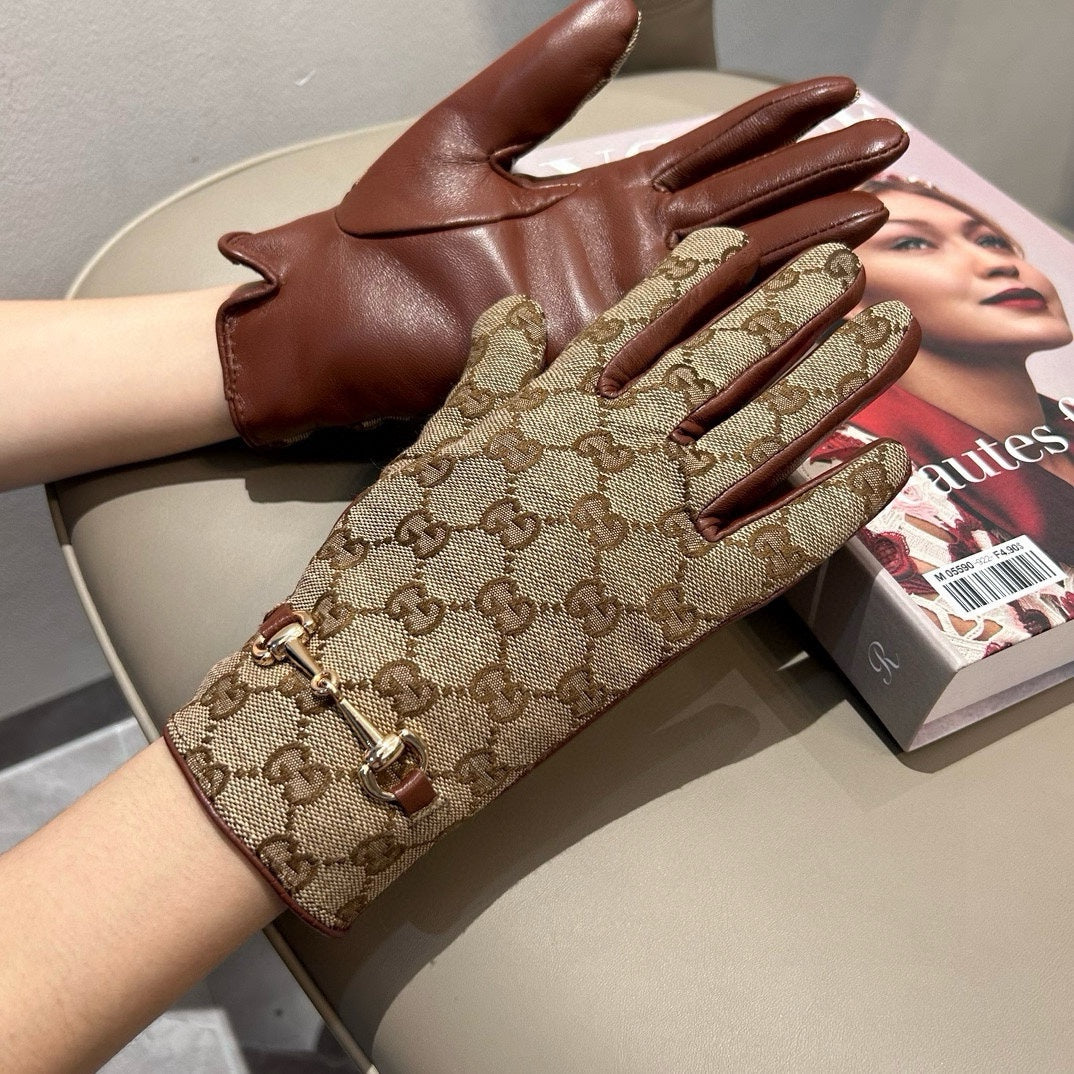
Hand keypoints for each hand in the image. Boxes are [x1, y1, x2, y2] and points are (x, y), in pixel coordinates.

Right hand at [168, 228, 918, 931]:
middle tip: (845, 264)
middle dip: (789, 305)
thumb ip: (482, 383)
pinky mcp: (687, 603)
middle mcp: (618, 448)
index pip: (637, 322)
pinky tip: (889, 461)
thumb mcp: (426, 458)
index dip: (692, 277)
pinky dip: (841, 501)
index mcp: (551, 409)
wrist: (387, 690)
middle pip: (724, 361)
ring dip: (836, 373)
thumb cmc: (388, 575)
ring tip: (889, 325)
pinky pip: (782, 542)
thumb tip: (515, 310)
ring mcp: (659, 521)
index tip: (737, 240)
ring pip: (769, 429)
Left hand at [216, 0, 907, 445]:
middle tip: (894, 156)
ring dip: (807, 247)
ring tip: (880, 217)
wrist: (334, 322)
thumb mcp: (465, 135)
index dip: (776, 120)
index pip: (709, 150)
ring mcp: (618, 315)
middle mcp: (624, 259)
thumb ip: (545, 79)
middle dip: (818, 181)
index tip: (840, 90)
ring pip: (734, 276)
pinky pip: (693, 343)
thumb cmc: (380, 234)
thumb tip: (623, 2)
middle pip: (744, 212)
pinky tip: (811, 306)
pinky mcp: (600, 367)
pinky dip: (754, 325)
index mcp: (598, 199)